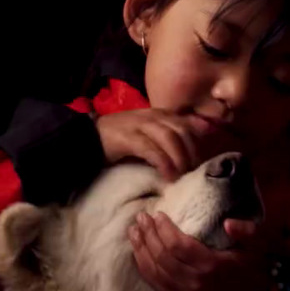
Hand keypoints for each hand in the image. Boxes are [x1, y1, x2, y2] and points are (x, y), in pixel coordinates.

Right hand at [95, 108, 219, 180]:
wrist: (87, 139)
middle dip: (191, 153)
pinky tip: (168, 176)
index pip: (186, 123)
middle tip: (193, 173)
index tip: (202, 160)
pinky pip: (151, 150)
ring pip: (169, 138)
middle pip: (181, 131)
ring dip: (179, 159)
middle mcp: (151, 116)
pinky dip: (163, 163)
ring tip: (182, 176)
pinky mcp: (127, 138)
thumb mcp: (147, 135)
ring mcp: (139, 125)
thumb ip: (167, 138)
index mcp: (158, 114)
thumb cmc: (120, 140)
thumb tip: (190, 153)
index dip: (198, 142)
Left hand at [127, 213, 275, 290]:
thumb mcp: (258, 244)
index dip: (164, 229)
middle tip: (141, 218)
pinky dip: (144, 269)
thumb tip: (229, 223)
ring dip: (141, 251)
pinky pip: (157, 286)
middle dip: (149, 236)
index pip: (179, 246)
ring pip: (156, 272)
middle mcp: (197, 283)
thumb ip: (246, 232)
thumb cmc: (254, 264)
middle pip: (163, 258)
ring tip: (133, 232)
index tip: (157, 214)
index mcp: (213, 266)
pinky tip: (138, 254)